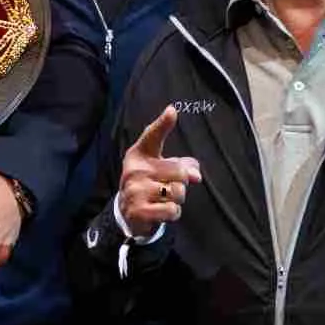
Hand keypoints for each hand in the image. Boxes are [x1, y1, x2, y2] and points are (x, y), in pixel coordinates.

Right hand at [117, 105, 201, 239]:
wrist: (128, 211)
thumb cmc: (151, 183)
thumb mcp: (164, 168)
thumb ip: (184, 164)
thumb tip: (196, 176)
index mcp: (140, 155)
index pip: (152, 136)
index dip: (163, 123)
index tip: (172, 111)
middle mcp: (135, 170)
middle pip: (180, 172)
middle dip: (181, 183)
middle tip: (167, 186)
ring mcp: (135, 190)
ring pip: (178, 193)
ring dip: (177, 200)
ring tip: (162, 199)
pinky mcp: (139, 210)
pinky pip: (172, 210)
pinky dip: (172, 213)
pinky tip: (160, 211)